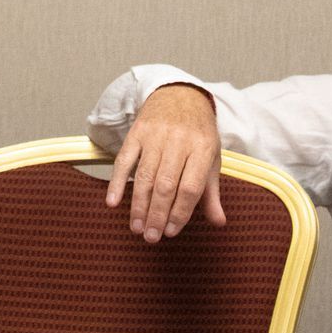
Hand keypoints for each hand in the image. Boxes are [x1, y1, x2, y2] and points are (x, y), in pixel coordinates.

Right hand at [104, 83, 226, 241]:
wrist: (179, 94)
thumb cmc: (198, 132)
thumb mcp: (211, 157)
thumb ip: (211, 191)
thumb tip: (219, 222)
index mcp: (202, 148)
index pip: (190, 187)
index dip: (180, 212)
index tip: (171, 232)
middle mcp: (178, 140)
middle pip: (166, 184)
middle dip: (157, 214)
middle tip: (151, 238)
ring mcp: (155, 135)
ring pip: (145, 176)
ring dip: (139, 205)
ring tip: (137, 228)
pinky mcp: (137, 132)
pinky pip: (124, 160)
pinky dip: (117, 182)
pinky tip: (113, 202)